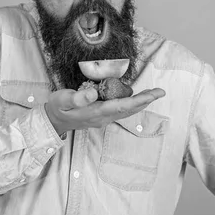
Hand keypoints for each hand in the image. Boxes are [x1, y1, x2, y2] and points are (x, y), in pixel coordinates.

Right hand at [44, 87, 165, 135]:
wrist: (54, 121)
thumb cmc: (57, 107)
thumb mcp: (62, 100)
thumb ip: (77, 98)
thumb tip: (93, 92)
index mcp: (95, 112)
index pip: (122, 106)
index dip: (139, 100)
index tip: (153, 95)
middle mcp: (103, 117)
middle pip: (129, 109)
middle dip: (145, 101)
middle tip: (160, 92)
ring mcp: (103, 118)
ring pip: (126, 111)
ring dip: (140, 102)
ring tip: (153, 94)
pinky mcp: (102, 117)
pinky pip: (121, 110)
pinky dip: (131, 103)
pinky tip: (136, 98)